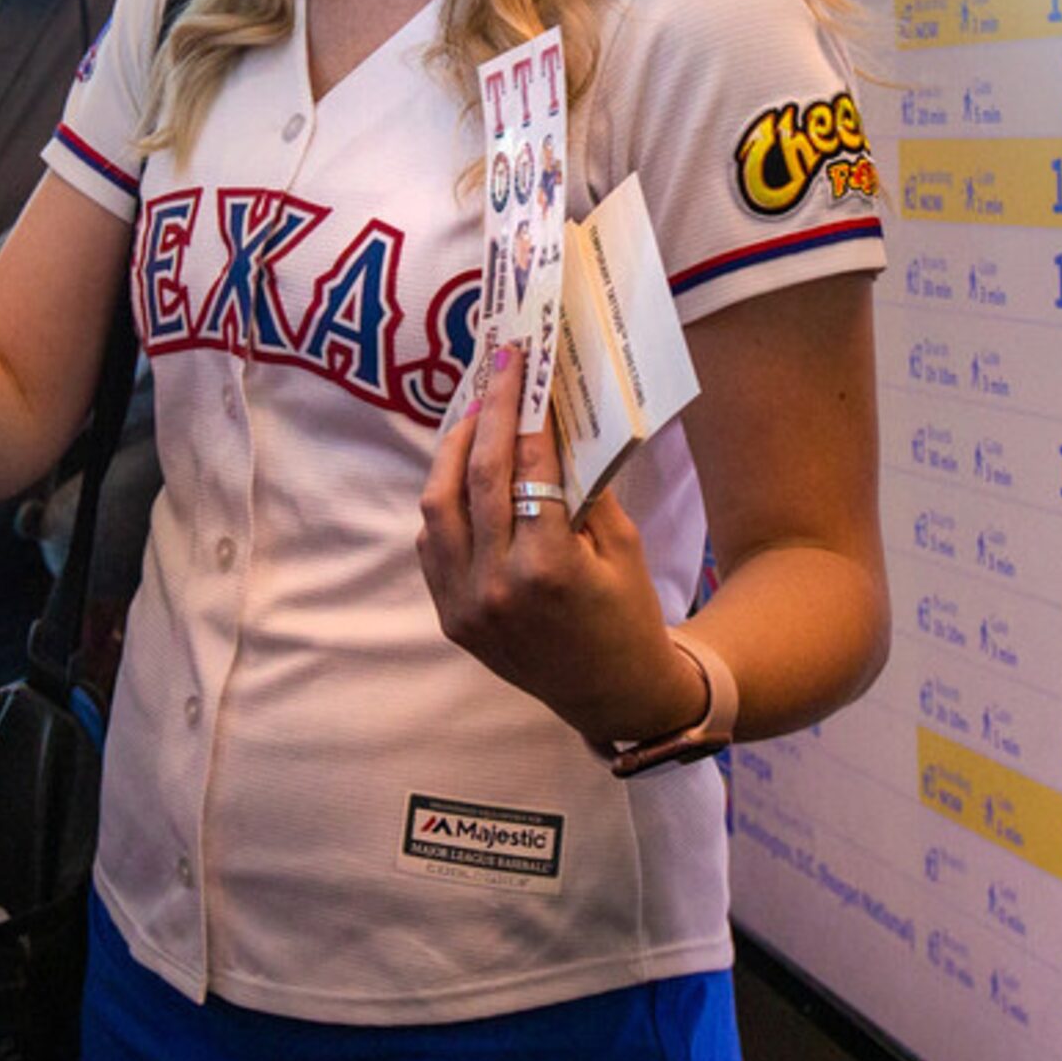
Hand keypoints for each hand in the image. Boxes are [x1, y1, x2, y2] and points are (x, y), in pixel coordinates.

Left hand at [415, 342, 707, 750]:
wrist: (612, 694)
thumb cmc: (629, 613)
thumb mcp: (622, 545)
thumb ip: (581, 486)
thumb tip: (548, 420)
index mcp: (549, 567)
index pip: (527, 467)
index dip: (523, 409)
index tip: (523, 366)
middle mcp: (497, 584)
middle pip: (477, 476)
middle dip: (487, 412)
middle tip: (497, 370)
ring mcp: (466, 604)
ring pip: (438, 506)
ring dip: (452, 453)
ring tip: (473, 416)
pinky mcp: (450, 616)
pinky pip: (433, 543)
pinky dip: (443, 503)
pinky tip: (461, 474)